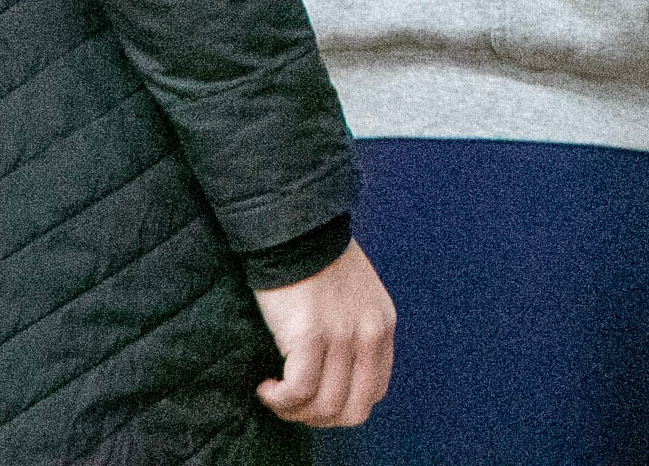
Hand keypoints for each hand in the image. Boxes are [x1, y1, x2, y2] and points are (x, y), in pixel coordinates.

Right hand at [253, 241, 395, 427]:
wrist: (294, 231)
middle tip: (291, 404)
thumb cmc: (315, 261)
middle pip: (353, 410)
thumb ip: (354, 331)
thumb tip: (335, 374)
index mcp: (382, 325)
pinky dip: (279, 399)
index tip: (312, 397)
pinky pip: (299, 391)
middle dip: (318, 418)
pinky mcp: (310, 336)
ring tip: (275, 393)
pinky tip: (265, 386)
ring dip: (294, 411)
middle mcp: (369, 334)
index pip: (375, 391)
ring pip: (325, 407)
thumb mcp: (355, 297)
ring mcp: (342, 336)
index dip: (340, 405)